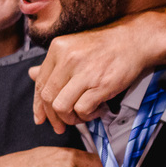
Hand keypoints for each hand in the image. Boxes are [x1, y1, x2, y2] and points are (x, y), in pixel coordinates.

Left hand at [30, 6, 165, 133]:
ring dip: (70, 118)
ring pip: (61, 107)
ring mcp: (83, 72)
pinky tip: (96, 110)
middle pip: (48, 98)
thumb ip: (53, 64)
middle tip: (61, 125)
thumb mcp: (74, 48)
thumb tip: (31, 74)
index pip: (40, 84)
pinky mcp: (100, 84)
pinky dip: (87, 116)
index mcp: (57, 49)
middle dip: (53, 117)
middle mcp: (67, 59)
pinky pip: (82, 110)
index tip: (41, 118)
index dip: (38, 106)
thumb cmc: (104, 47)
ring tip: (82, 115)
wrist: (134, 41)